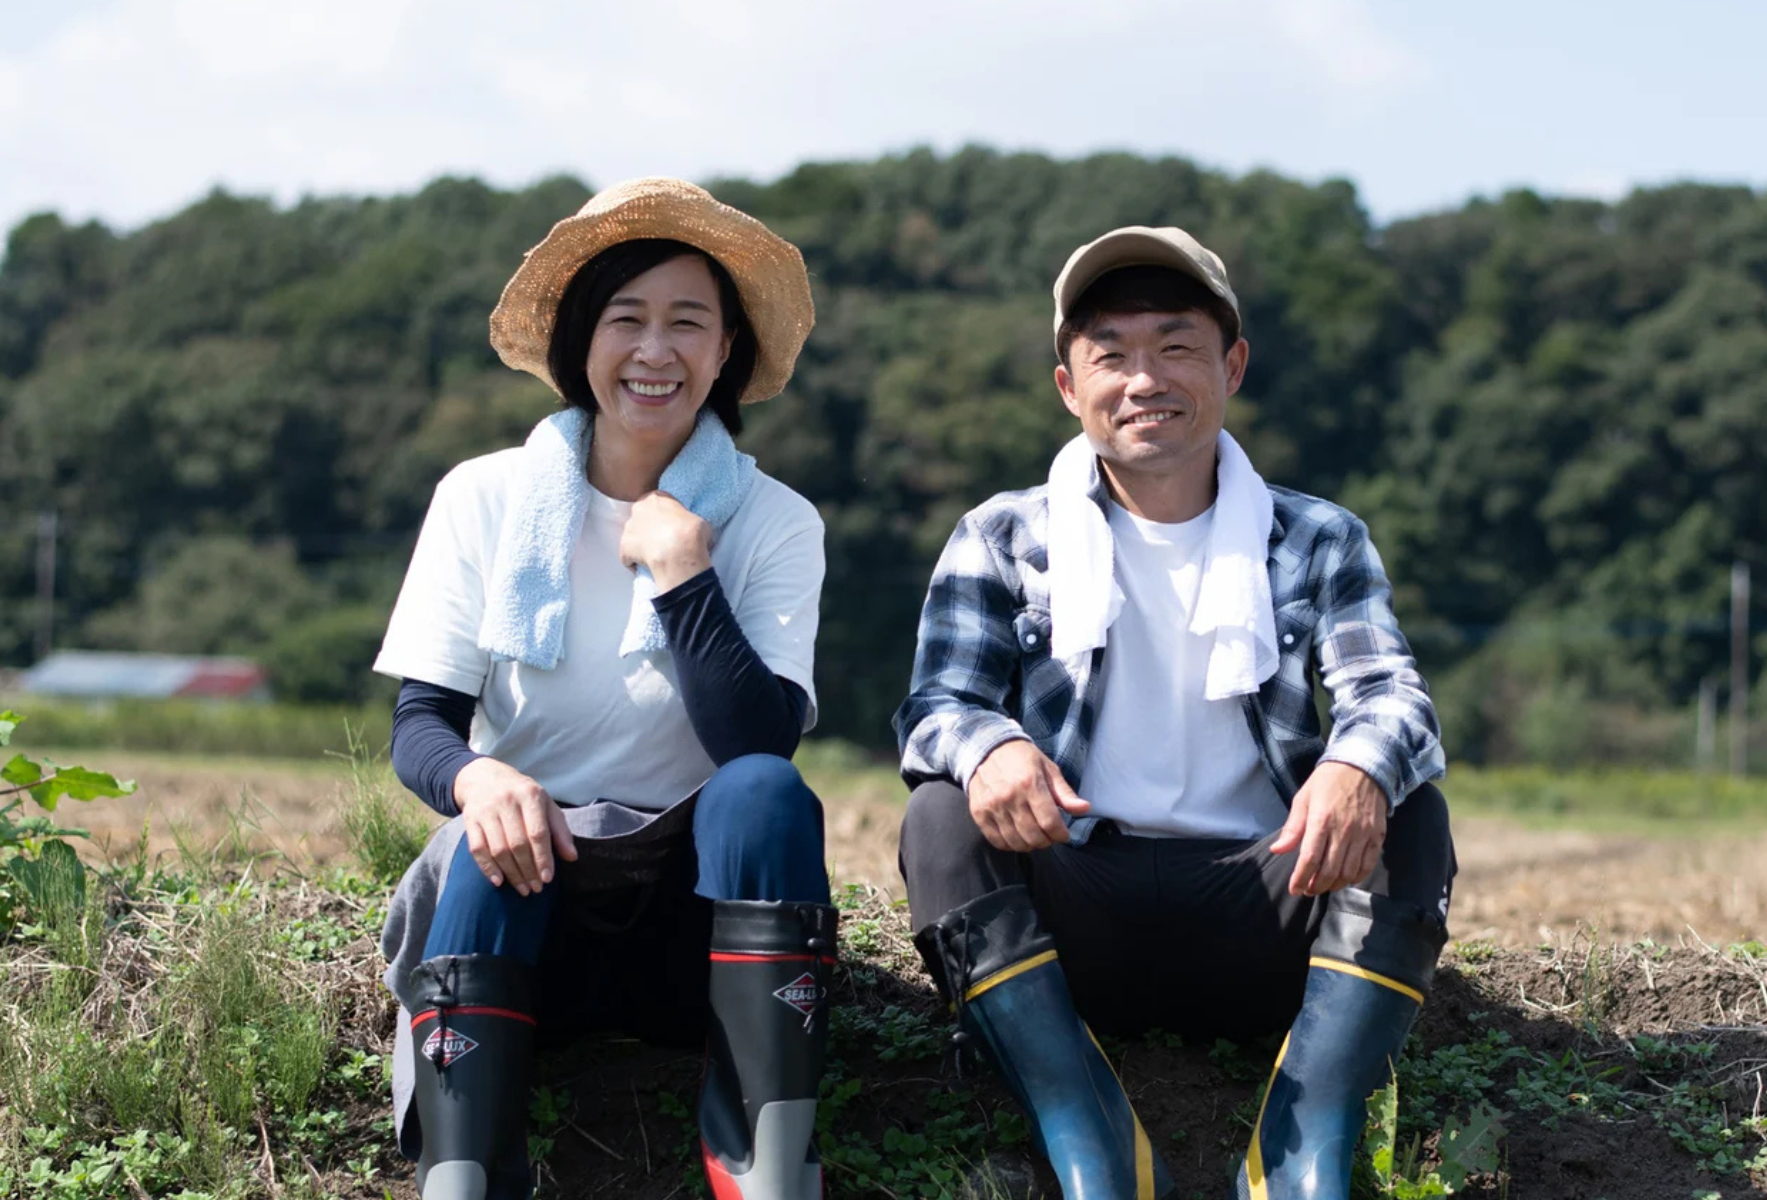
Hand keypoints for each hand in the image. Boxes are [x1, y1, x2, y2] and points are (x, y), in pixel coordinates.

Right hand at [453, 757, 577, 893]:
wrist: (484, 777)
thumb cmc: (522, 796)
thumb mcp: (546, 805)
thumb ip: (560, 830)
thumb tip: (571, 857)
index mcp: (530, 795)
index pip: (537, 832)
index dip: (543, 858)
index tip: (547, 878)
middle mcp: (507, 801)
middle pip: (518, 844)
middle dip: (528, 870)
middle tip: (536, 888)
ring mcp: (486, 811)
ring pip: (498, 849)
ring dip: (512, 873)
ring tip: (523, 889)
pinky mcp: (470, 820)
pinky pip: (477, 849)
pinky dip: (487, 868)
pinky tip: (499, 881)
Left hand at [619, 490, 712, 590]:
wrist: (678, 554)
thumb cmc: (691, 533)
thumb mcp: (699, 521)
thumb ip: (690, 522)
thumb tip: (693, 531)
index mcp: (656, 498)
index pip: (658, 501)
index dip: (665, 513)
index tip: (672, 523)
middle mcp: (638, 509)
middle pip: (642, 516)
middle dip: (649, 526)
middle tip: (663, 538)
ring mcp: (629, 528)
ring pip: (633, 535)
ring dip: (640, 543)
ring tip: (653, 555)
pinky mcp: (623, 547)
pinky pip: (626, 555)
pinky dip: (632, 561)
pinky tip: (642, 567)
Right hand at [966, 740, 1091, 852]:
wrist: (988, 748)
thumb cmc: (1023, 759)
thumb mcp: (1049, 769)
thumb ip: (1065, 793)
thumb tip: (1084, 809)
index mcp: (1030, 784)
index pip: (1050, 822)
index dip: (1061, 834)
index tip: (1063, 834)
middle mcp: (1010, 796)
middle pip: (1034, 836)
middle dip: (1047, 841)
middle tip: (1049, 835)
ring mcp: (992, 806)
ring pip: (1016, 842)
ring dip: (1030, 845)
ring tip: (1034, 836)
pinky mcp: (979, 812)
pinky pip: (997, 841)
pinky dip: (1010, 845)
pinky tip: (1017, 837)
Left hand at [1270, 761, 1387, 896]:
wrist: (1363, 765)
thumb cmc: (1328, 781)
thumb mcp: (1303, 798)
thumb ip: (1292, 827)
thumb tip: (1277, 850)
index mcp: (1321, 819)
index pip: (1309, 858)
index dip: (1300, 879)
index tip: (1294, 890)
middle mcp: (1344, 830)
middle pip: (1329, 871)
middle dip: (1316, 886)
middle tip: (1308, 890)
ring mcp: (1363, 834)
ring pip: (1348, 872)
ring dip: (1335, 885)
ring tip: (1324, 885)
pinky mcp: (1377, 835)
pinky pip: (1367, 865)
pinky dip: (1356, 877)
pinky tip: (1346, 878)